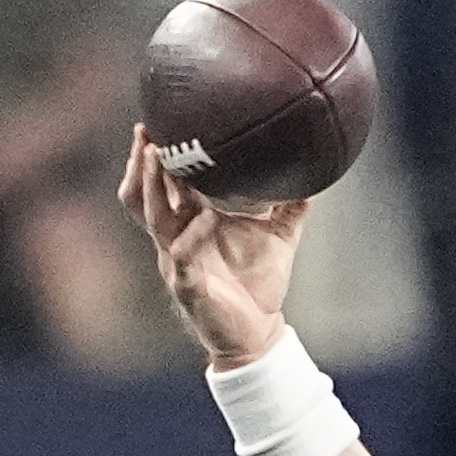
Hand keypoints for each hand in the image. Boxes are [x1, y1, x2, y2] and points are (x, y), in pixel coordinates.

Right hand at [118, 132, 304, 366]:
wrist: (259, 332)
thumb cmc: (258, 284)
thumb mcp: (277, 236)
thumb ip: (290, 206)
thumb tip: (314, 176)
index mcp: (189, 224)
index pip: (161, 184)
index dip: (153, 156)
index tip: (155, 122)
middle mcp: (174, 239)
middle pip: (142, 195)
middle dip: (141, 163)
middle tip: (145, 131)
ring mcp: (176, 261)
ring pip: (152, 218)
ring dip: (153, 187)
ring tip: (159, 157)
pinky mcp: (188, 285)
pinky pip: (181, 255)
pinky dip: (193, 234)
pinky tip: (208, 215)